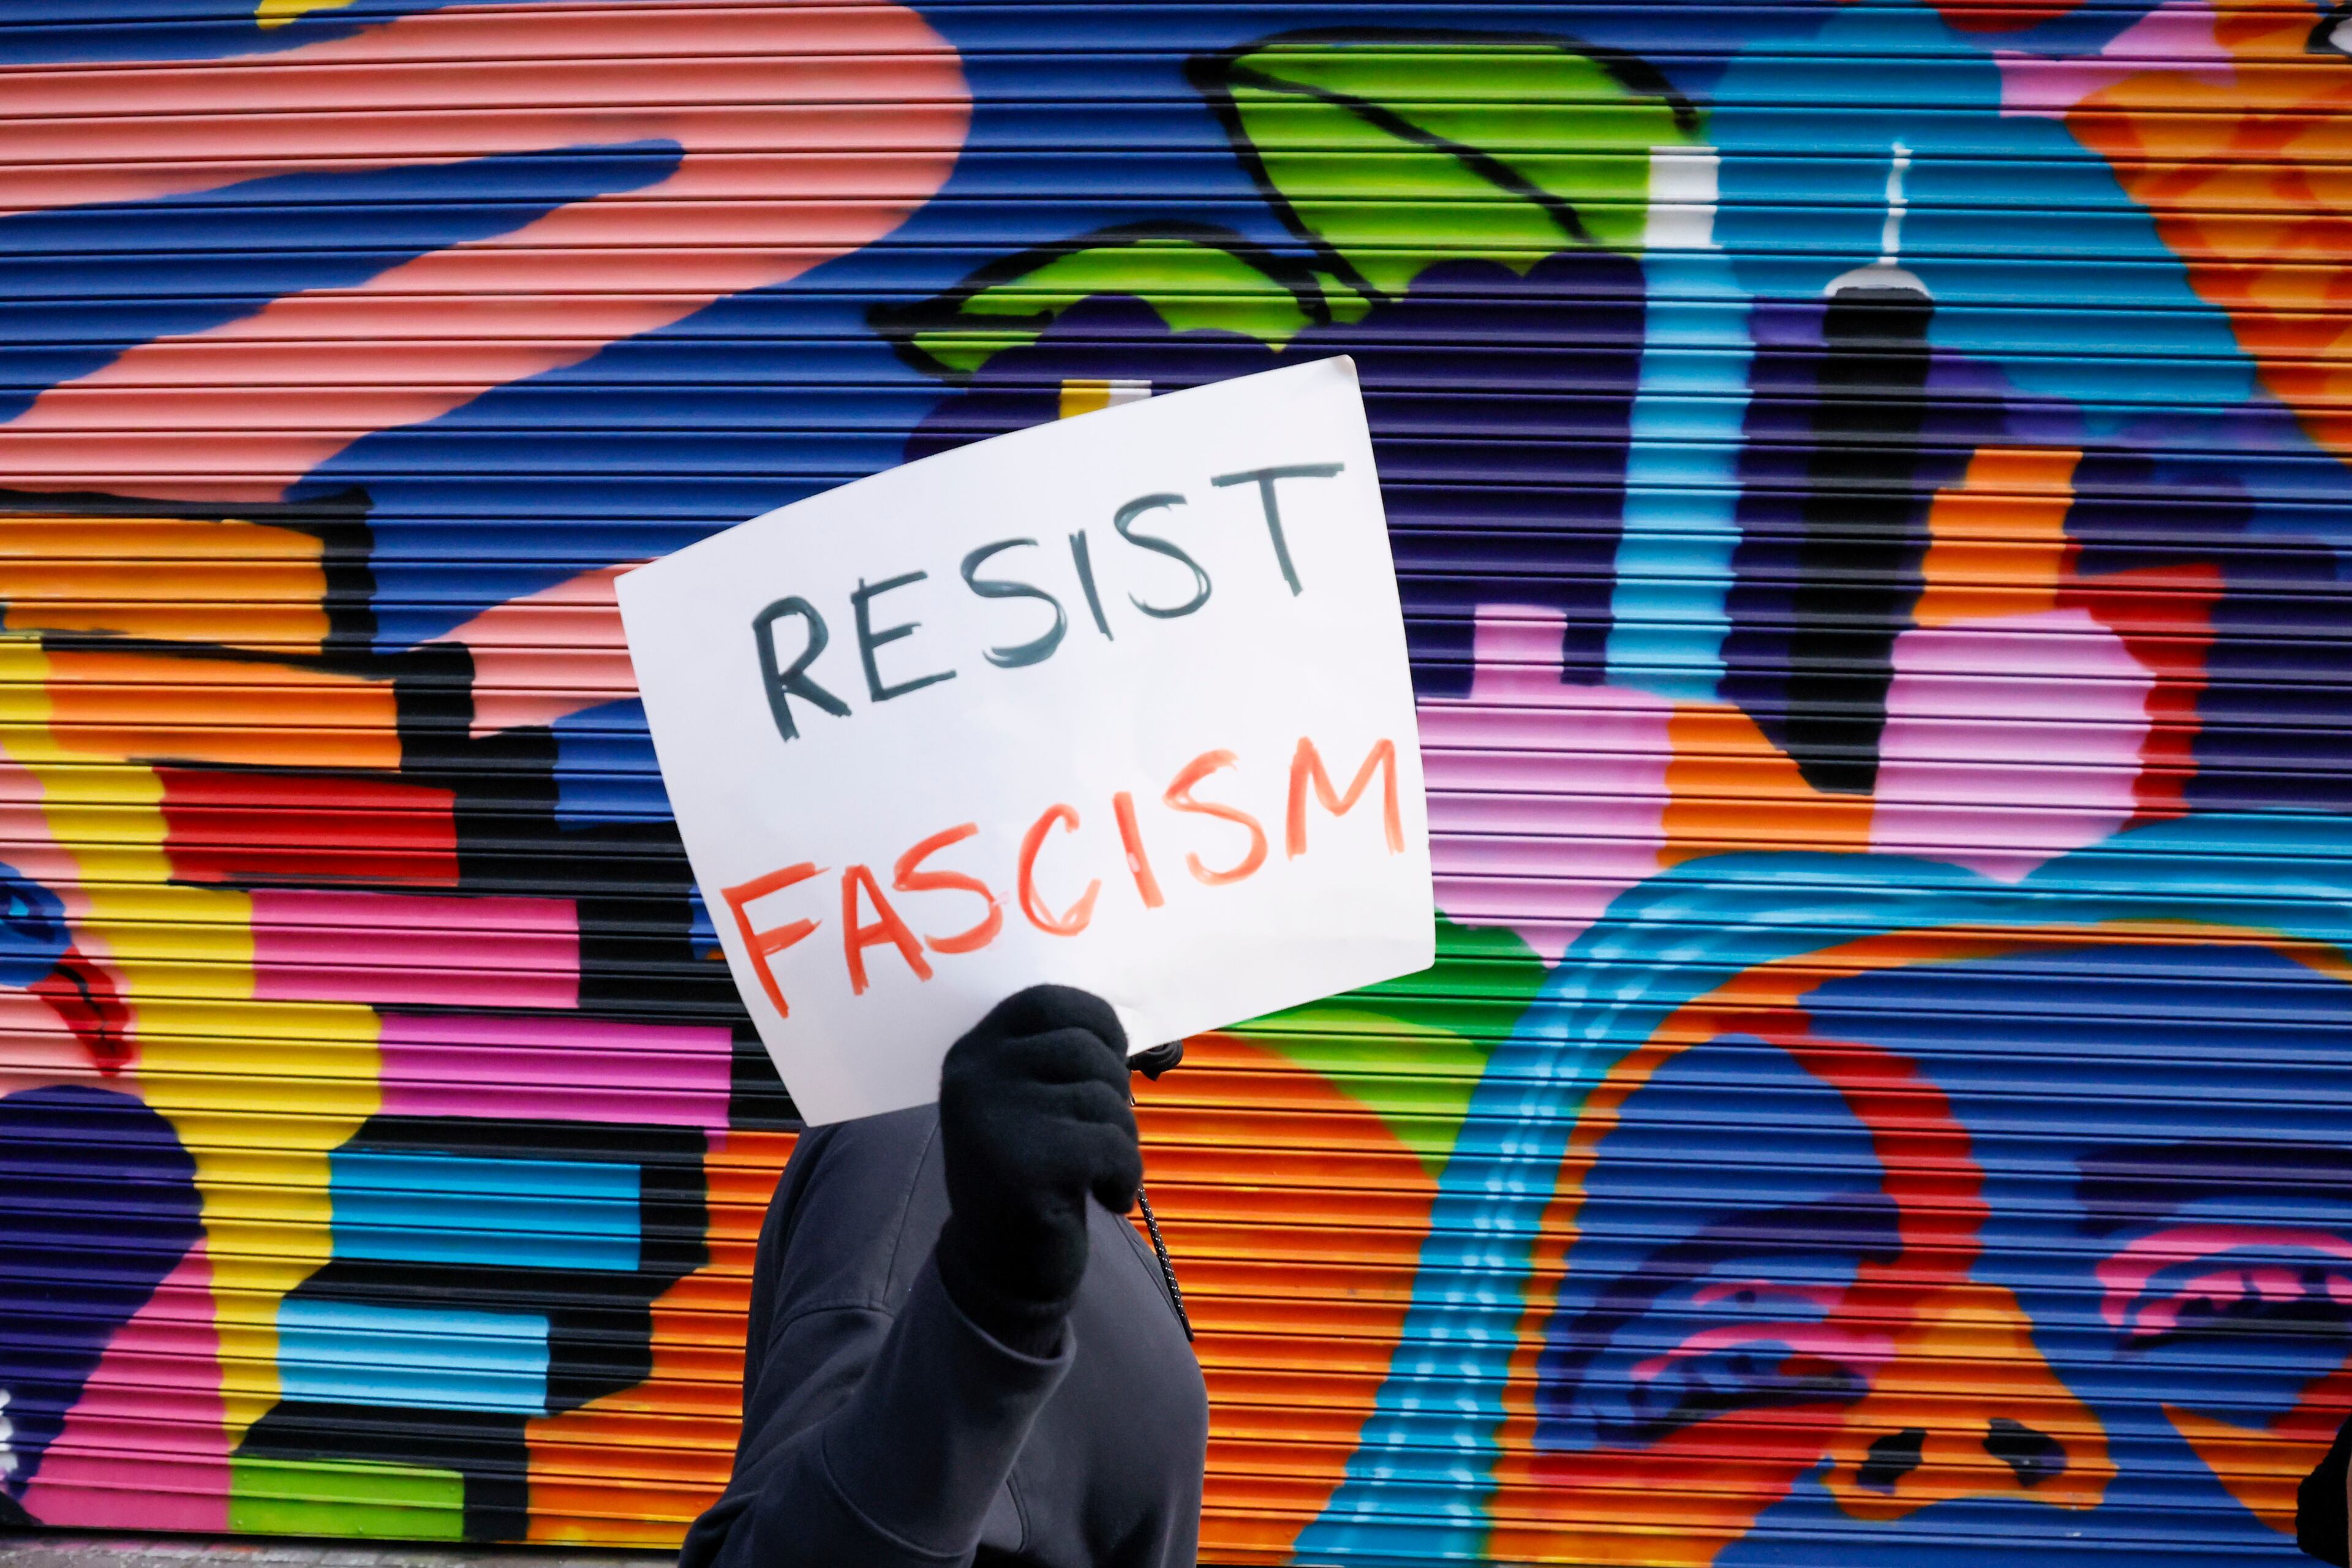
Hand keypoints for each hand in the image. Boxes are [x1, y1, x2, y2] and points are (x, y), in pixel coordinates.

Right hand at [934, 985, 1139, 1350]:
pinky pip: (1112, 1147)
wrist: (1000, 1268)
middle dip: (1114, 1090)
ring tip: (1098, 1172)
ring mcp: (994, 1120)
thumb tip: (1128, 1029)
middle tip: (1103, 1133)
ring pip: (1104, 1099)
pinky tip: (1105, 1200)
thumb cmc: (1030, 1174)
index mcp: (974, 1052)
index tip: (1113, 1053)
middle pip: (1085, 1048)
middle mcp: (974, 1077)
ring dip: (1121, 1140)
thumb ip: (1056, 1060)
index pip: (1048, 1000)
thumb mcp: (1027, 1103)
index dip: (1096, 1020)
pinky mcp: (1025, 1166)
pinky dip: (1124, 1177)